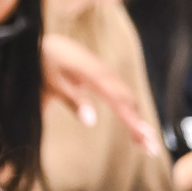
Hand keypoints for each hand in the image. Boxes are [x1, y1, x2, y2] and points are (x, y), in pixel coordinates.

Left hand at [42, 35, 161, 155]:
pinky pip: (120, 93)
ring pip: (126, 98)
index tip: (144, 136)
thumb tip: (92, 122)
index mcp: (94, 75)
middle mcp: (104, 73)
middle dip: (139, 125)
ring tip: (145, 141)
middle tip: (151, 147)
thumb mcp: (53, 83)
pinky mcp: (101, 75)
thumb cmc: (42, 63)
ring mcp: (104, 73)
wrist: (41, 42)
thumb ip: (74, 101)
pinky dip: (128, 110)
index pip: (119, 101)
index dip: (132, 120)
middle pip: (128, 101)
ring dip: (137, 119)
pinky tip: (133, 123)